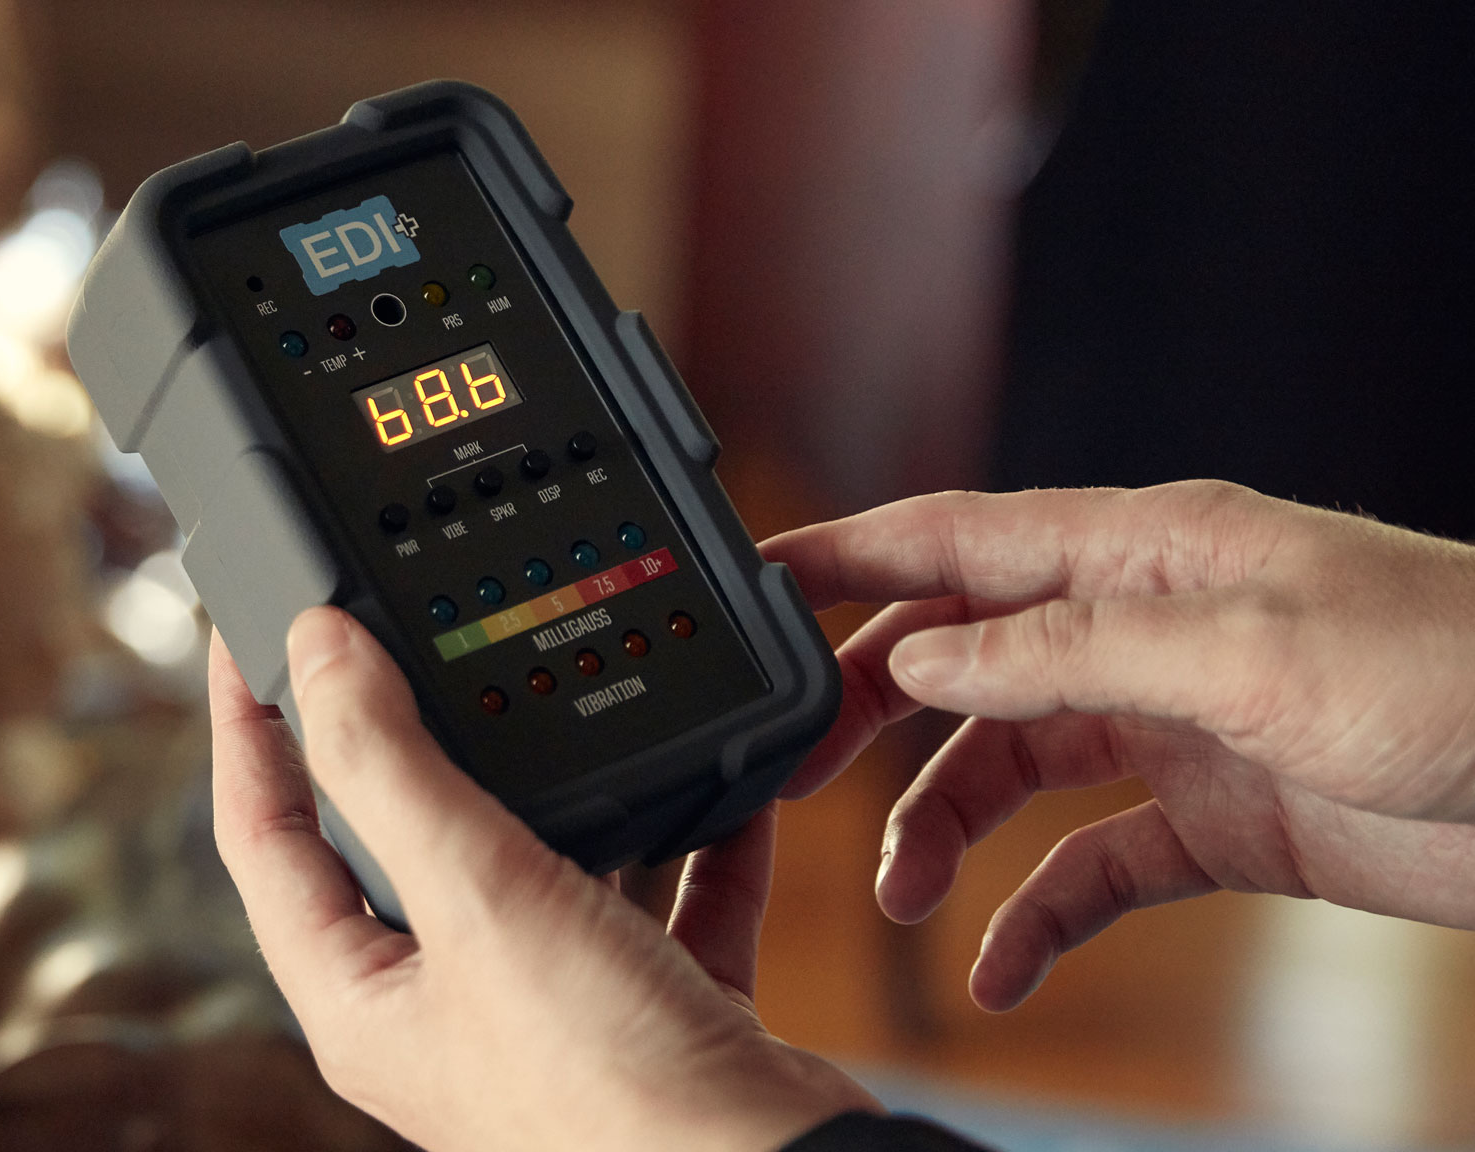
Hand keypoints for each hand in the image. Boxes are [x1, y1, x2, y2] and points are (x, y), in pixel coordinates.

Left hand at [208, 609, 876, 1151]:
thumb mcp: (476, 897)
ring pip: (538, 864)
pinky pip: (662, 897)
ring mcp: (551, 1010)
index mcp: (362, 999)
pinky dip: (685, 837)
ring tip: (559, 687)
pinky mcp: (655, 1009)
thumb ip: (390, 768)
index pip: (263, 838)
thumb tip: (317, 650)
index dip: (245, 728)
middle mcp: (444, 1007)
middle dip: (406, 739)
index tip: (246, 635)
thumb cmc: (605, 1088)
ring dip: (559, 784)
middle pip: (397, 842)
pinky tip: (712, 778)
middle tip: (401, 636)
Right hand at [762, 481, 1474, 1010]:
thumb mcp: (1246, 648)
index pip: (959, 541)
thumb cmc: (1456, 672)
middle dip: (868, 709)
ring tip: (903, 895)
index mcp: (1142, 556)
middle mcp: (1141, 633)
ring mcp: (1173, 727)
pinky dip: (1037, 914)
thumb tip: (925, 652)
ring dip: (942, 829)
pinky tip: (1002, 967)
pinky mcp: (1213, 820)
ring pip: (1009, 770)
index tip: (756, 582)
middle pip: (962, 658)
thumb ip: (1070, 647)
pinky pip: (1089, 865)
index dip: (848, 558)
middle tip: (795, 770)